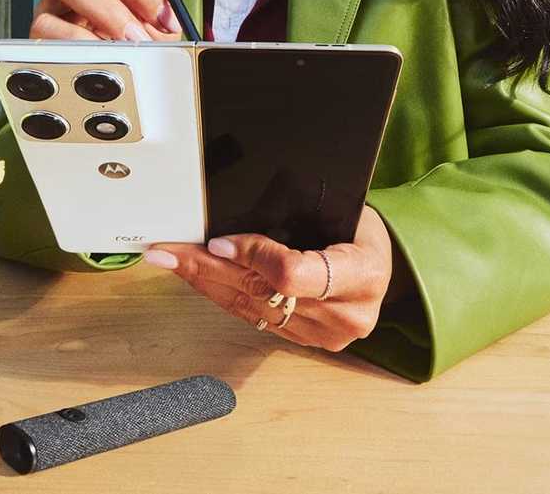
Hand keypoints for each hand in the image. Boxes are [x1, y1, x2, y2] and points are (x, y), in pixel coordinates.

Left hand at [142, 206, 394, 351]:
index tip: (217, 242)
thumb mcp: (343, 209)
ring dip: (205, 283)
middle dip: (209, 268)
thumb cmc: (360, 230)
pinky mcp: (302, 340)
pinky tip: (196, 278)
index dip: (252, 258)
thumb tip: (237, 209)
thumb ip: (299, 214)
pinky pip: (253, 318)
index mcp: (363, 275)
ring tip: (170, 261)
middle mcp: (345, 314)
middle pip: (264, 293)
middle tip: (169, 251)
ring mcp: (324, 334)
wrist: (380, 266)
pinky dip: (221, 295)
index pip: (295, 274)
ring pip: (251, 309)